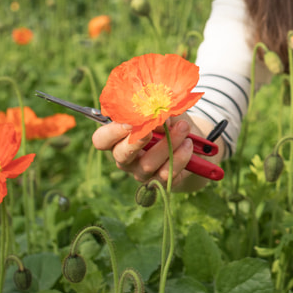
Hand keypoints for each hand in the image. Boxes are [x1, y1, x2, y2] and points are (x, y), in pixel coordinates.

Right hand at [91, 115, 208, 191]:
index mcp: (118, 139)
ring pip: (148, 164)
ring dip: (168, 143)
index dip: (112, 131)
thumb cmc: (169, 122)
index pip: (101, 140)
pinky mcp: (160, 183)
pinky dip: (180, 156)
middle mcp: (126, 159)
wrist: (190, 142)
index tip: (131, 120)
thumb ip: (159, 110)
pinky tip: (188, 144)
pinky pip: (167, 173)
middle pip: (120, 156)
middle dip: (136, 141)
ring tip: (184, 127)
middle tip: (151, 129)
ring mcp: (141, 173)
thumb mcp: (163, 111)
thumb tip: (159, 114)